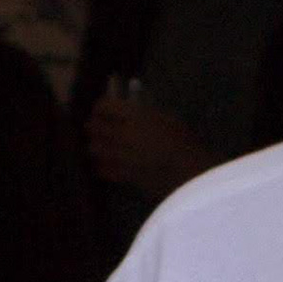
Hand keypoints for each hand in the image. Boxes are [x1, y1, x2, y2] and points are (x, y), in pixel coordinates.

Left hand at [84, 94, 212, 198]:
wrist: (189, 174)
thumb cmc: (184, 142)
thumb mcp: (167, 119)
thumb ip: (144, 114)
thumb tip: (130, 112)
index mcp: (134, 116)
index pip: (103, 106)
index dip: (100, 106)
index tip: (103, 108)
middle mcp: (121, 134)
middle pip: (93, 127)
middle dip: (94, 125)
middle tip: (98, 125)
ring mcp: (119, 157)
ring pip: (94, 148)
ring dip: (96, 145)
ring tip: (102, 144)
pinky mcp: (122, 175)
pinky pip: (101, 169)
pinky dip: (102, 164)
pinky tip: (108, 163)